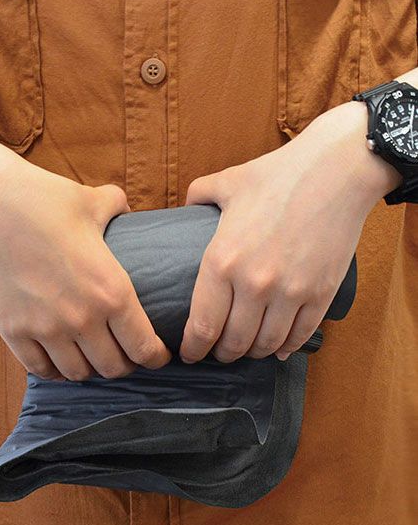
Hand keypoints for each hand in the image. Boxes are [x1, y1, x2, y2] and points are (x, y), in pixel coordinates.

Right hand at [0, 160, 171, 380]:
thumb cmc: (46, 201)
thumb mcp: (93, 201)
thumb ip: (116, 206)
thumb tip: (124, 207)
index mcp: (112, 292)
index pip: (144, 347)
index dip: (156, 358)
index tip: (158, 356)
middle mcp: (84, 319)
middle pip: (113, 367)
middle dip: (126, 365)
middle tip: (125, 355)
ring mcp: (46, 329)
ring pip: (77, 373)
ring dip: (90, 370)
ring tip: (92, 358)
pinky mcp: (14, 330)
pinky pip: (39, 368)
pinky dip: (53, 370)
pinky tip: (58, 361)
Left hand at [178, 100, 400, 363]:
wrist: (337, 170)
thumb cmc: (278, 175)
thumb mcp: (228, 182)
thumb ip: (199, 196)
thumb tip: (187, 206)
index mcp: (222, 260)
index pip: (202, 326)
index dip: (193, 348)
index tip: (190, 353)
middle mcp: (254, 284)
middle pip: (233, 343)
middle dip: (222, 355)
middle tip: (218, 353)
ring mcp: (290, 293)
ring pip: (266, 345)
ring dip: (253, 354)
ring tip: (246, 349)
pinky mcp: (321, 294)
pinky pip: (300, 335)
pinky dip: (286, 347)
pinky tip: (278, 348)